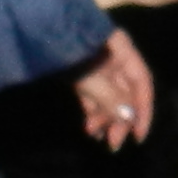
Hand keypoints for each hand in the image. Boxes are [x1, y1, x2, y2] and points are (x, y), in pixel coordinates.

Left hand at [73, 30, 157, 146]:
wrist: (35, 32)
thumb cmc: (69, 51)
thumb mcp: (92, 77)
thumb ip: (112, 98)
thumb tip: (128, 119)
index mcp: (123, 51)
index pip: (142, 84)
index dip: (142, 111)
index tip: (138, 137)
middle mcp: (113, 58)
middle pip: (125, 93)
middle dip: (119, 119)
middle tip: (113, 144)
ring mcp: (96, 65)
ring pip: (107, 96)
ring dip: (104, 117)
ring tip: (95, 135)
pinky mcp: (80, 72)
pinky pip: (92, 95)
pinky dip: (92, 111)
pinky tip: (90, 128)